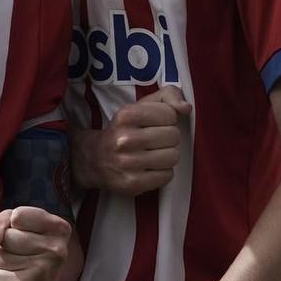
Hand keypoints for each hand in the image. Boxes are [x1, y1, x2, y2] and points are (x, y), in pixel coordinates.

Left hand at [0, 206, 80, 280]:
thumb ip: (0, 222)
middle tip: (21, 255)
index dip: (13, 225)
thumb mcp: (17, 226)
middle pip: (6, 236)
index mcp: (59, 228)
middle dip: (5, 246)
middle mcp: (55, 249)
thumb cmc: (27, 251)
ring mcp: (41, 270)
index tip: (26, 234)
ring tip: (17, 268)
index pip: (18, 215)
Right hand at [71, 87, 190, 195]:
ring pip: (173, 157)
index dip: (168, 119)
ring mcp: (127, 163)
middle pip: (173, 136)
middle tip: (156, 141)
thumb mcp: (140, 105)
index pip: (169, 114)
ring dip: (167, 155)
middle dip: (169, 138)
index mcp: (126, 116)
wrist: (94, 159)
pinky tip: (151, 168)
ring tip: (154, 154)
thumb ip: (167, 96)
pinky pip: (167, 176)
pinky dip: (163, 172)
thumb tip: (186, 107)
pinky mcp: (132, 184)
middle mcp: (124, 139)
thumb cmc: (124, 130)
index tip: (156, 123)